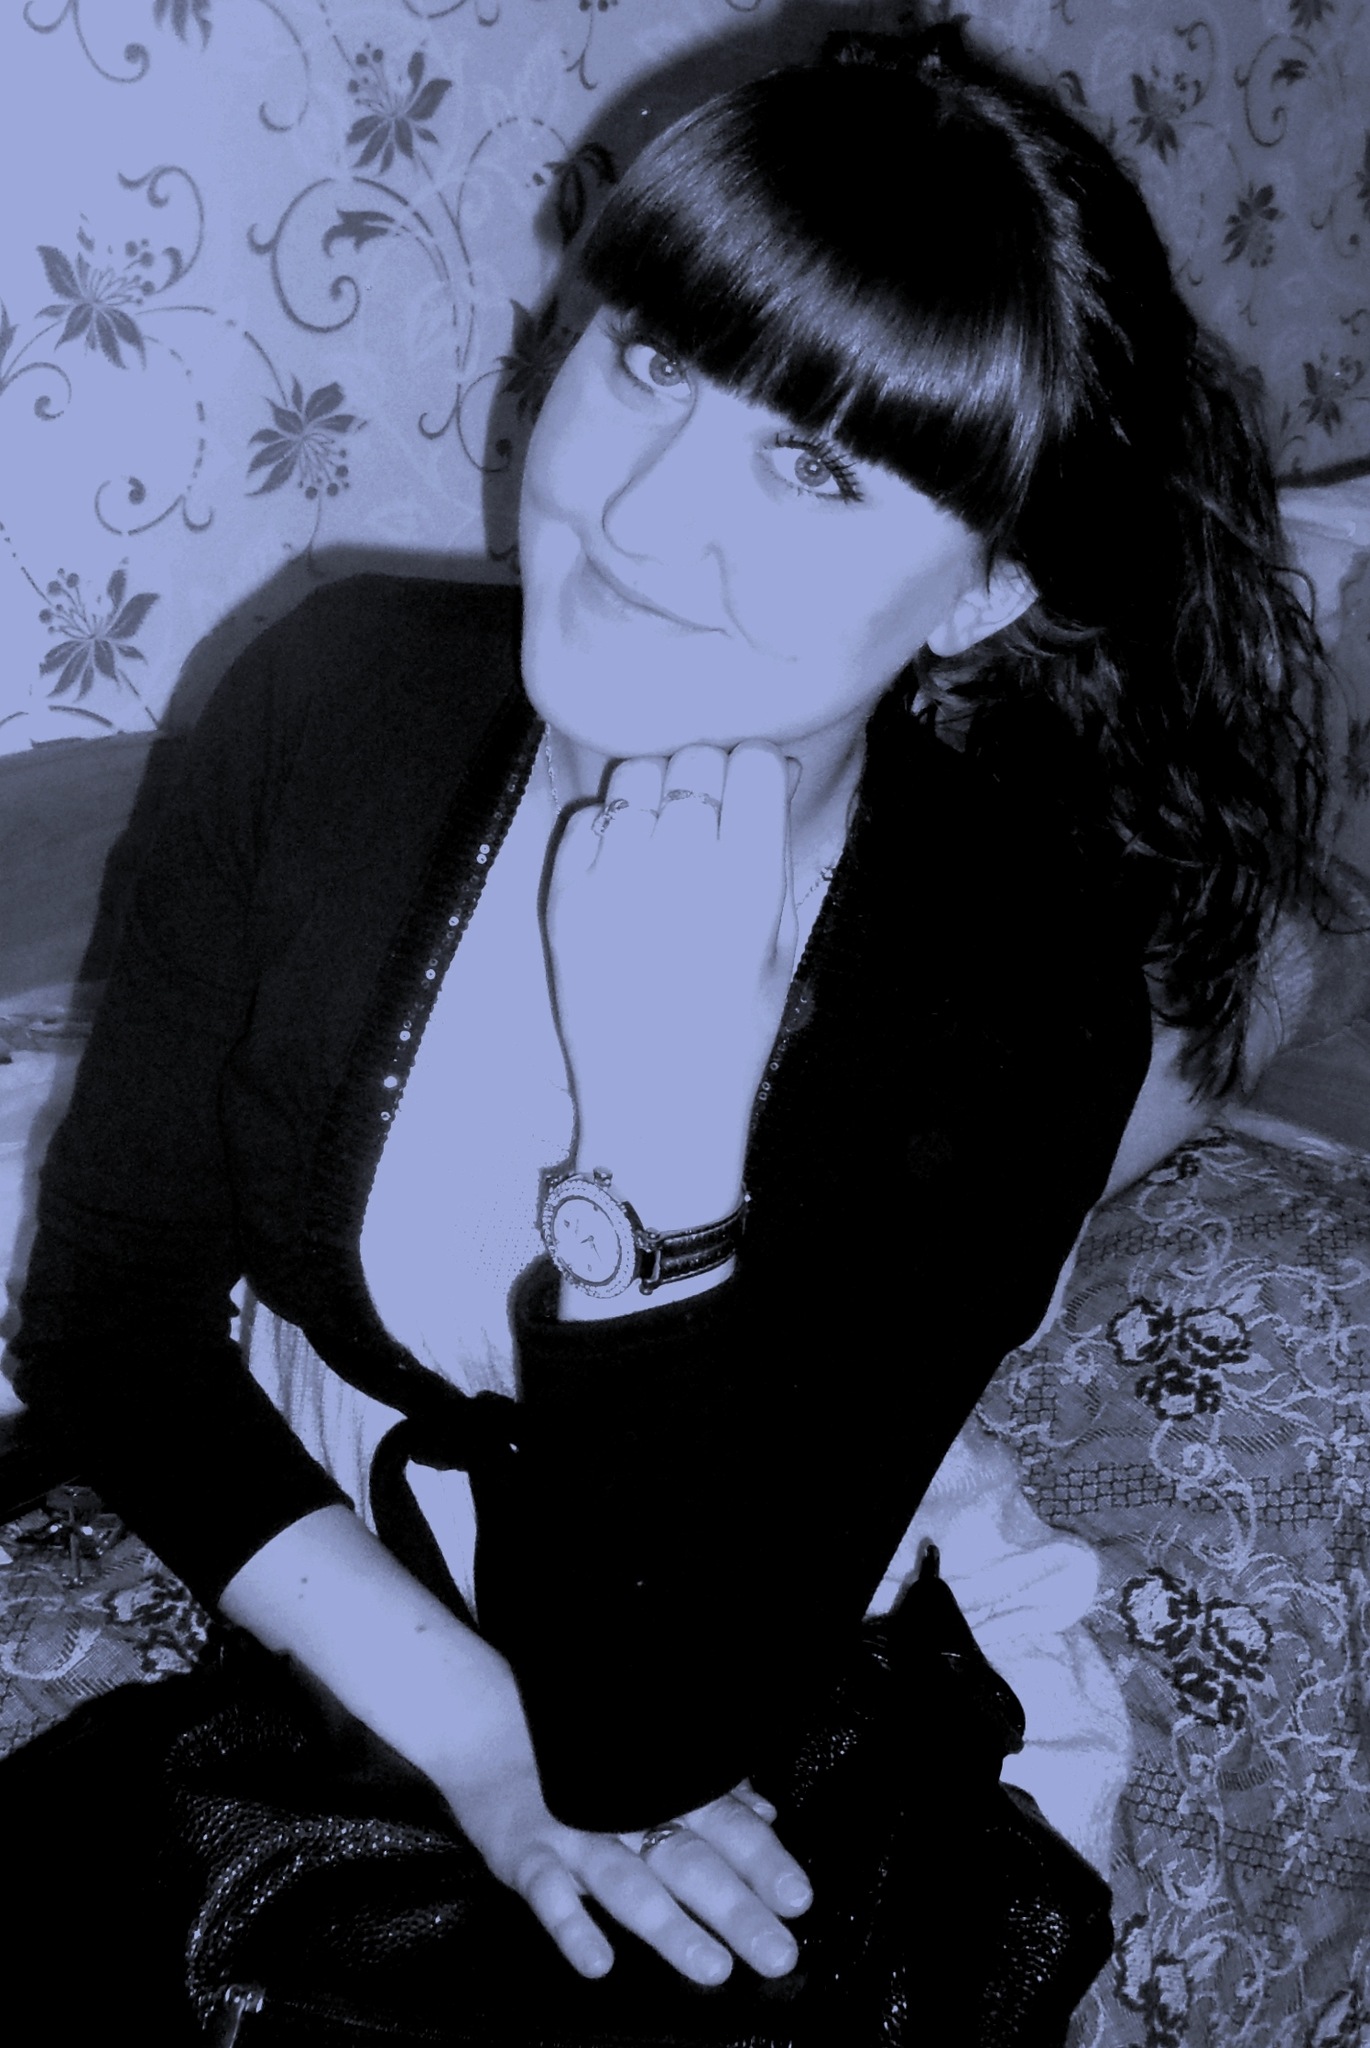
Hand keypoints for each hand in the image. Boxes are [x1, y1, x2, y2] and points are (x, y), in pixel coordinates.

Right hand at [450, 1740, 810, 1986]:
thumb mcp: (645, 1767)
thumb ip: (709, 1793)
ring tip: (713, 1969)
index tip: (800, 1901)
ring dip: (671, 1927)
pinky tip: (599, 1965)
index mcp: (660, 1791)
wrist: (484, 1723)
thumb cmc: (577, 1753)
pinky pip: (548, 1894)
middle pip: (688, 1861)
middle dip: (736, 1908)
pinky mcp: (523, 1852)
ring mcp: (572, 1833)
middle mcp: (623, 1812)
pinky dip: (572, 1927)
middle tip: (778, 1954)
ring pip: (627, 1884)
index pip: (723, 1826)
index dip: (763, 1862)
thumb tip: (768, 1814)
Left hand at [546, 741, 797, 1224]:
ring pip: (632, 778)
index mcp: (748, 886)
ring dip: (652, 794)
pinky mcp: (564, 900)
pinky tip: (624, 867)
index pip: (749, 764)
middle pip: (692, 761)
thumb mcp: (781, 942)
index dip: (751, 768)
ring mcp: (615, 883)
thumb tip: (770, 767)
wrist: (657, 1103)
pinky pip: (585, 819)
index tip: (746, 789)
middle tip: (704, 815)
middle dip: (704, 775)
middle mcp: (681, 874)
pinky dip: (605, 830)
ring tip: (660, 836)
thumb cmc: (732, 1027)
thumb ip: (774, 847)